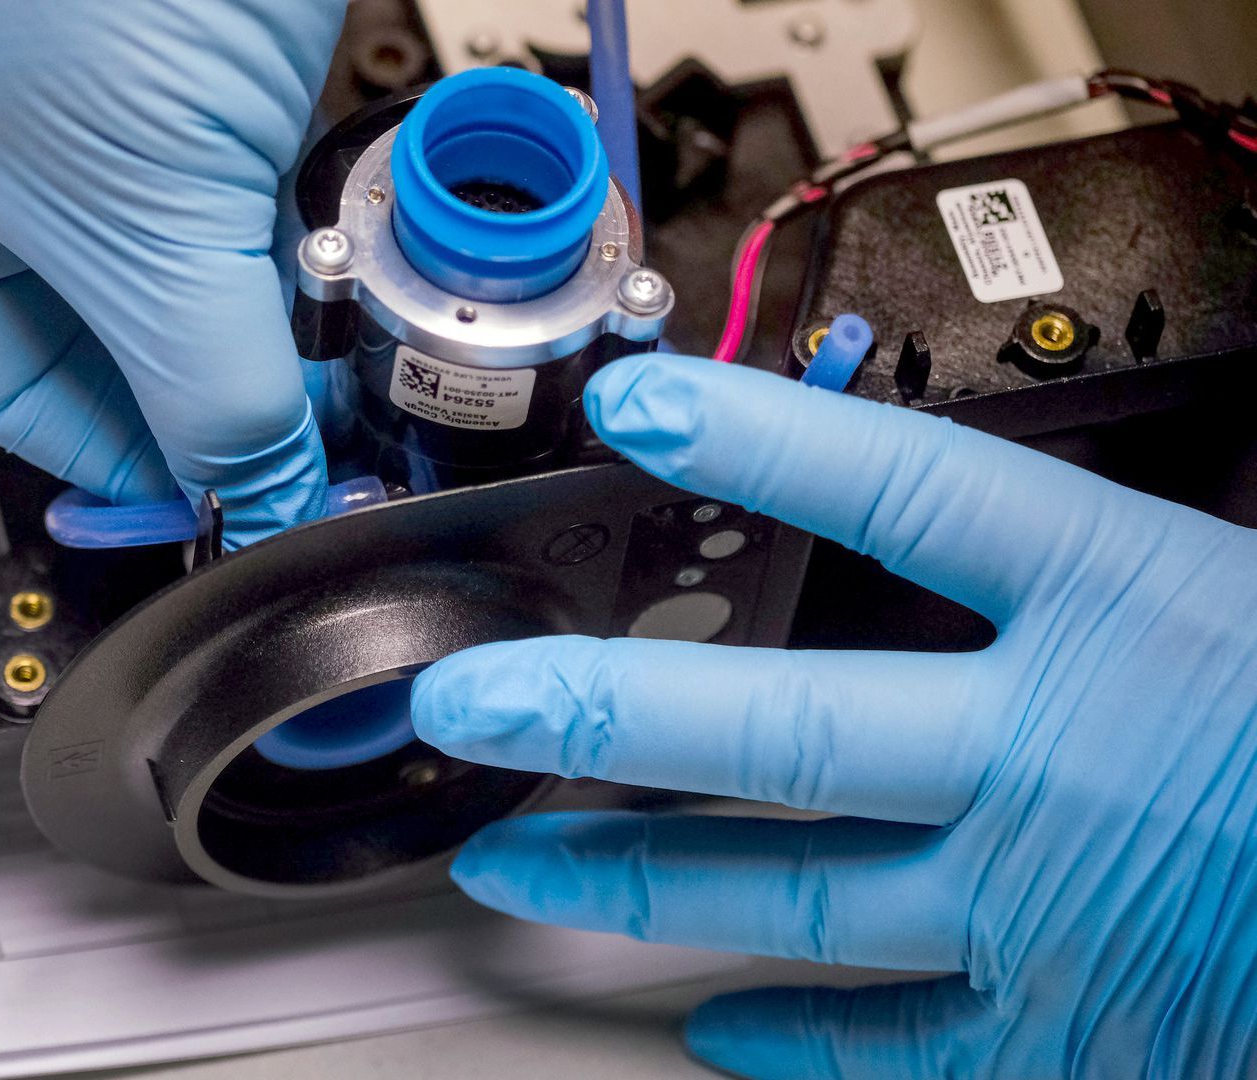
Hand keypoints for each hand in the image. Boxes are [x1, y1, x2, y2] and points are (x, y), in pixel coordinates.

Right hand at [0, 1, 342, 544]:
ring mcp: (90, 116)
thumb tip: (257, 492)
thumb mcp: (148, 229)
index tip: (190, 504)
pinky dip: (266, 265)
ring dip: (231, 336)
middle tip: (262, 458)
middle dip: (177, 399)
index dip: (96, 458)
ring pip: (161, 277)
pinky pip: (220, 211)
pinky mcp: (186, 81)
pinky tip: (308, 298)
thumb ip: (205, 388)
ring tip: (294, 389)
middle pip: (84, 337)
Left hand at [413, 353, 1256, 1076]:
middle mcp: (1062, 762)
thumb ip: (1118, 557)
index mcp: (1138, 611)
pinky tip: (710, 1033)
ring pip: (797, 900)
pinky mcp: (1081, 1033)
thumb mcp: (1249, 580)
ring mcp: (1052, 911)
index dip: (759, 441)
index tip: (639, 404)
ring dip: (637, 881)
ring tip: (516, 867)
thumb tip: (977, 529)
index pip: (909, 487)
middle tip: (469, 700)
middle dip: (599, 713)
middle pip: (784, 728)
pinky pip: (905, 1054)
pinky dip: (799, 1048)